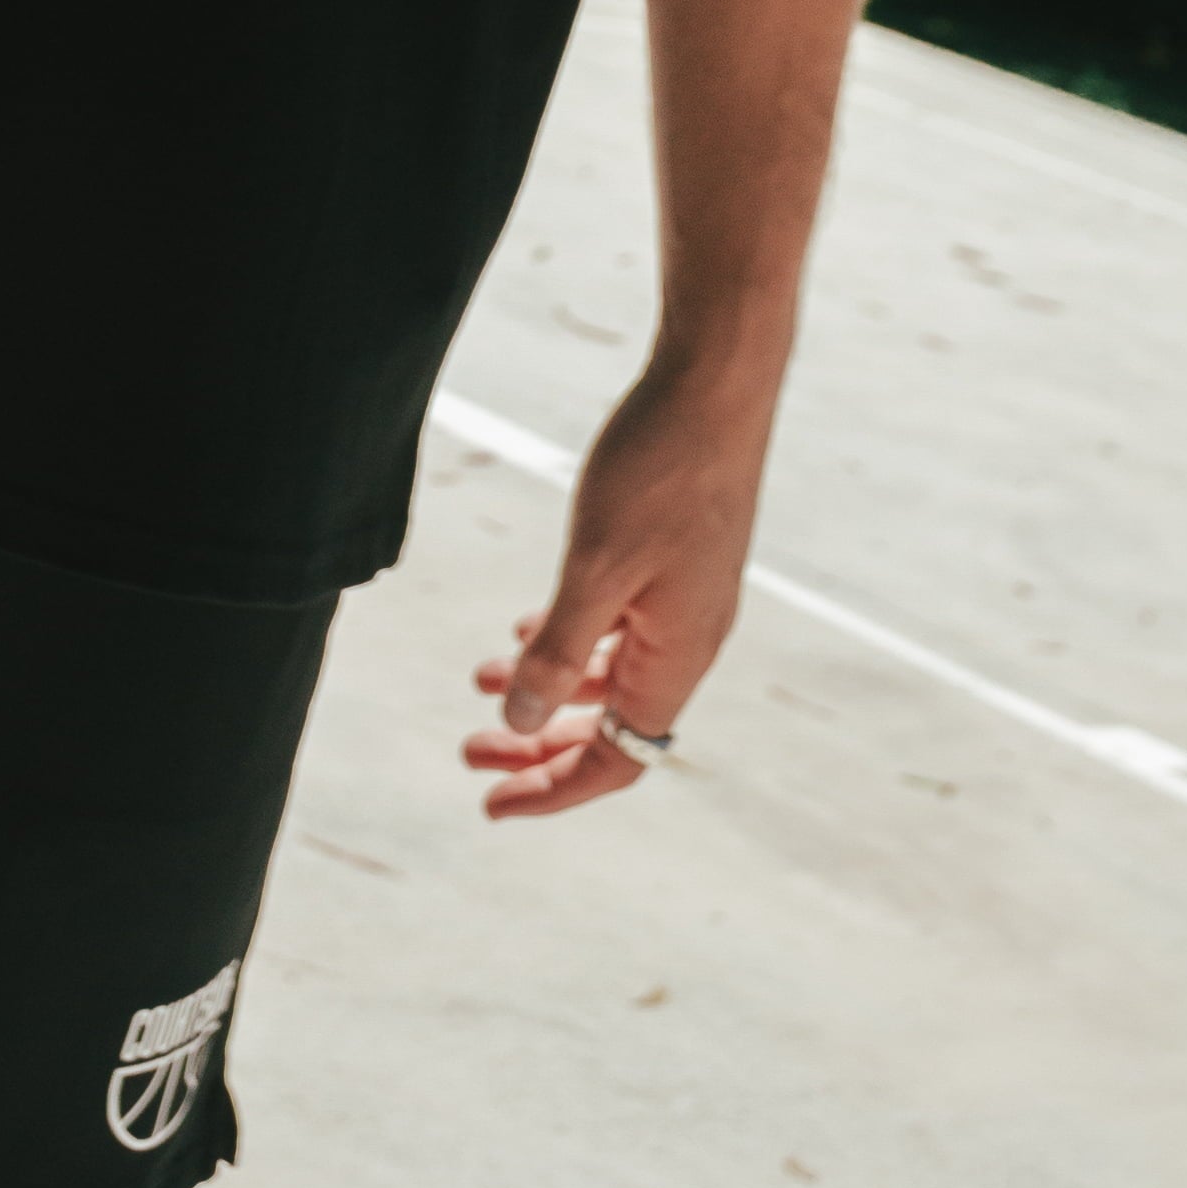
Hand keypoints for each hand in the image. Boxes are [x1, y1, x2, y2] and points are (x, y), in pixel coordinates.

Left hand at [462, 356, 773, 820]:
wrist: (715, 384)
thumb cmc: (659, 470)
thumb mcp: (593, 568)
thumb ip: (558, 651)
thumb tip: (523, 722)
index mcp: (676, 658)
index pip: (618, 760)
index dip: (552, 788)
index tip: (490, 803)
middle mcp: (688, 641)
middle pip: (611, 728)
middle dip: (540, 746)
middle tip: (471, 751)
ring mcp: (685, 600)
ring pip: (610, 675)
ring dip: (549, 690)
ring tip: (482, 685)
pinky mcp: (676, 561)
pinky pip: (619, 628)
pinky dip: (571, 640)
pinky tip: (527, 626)